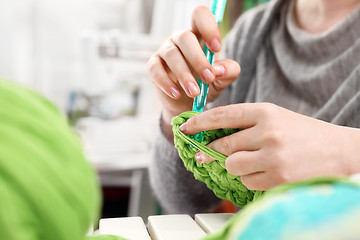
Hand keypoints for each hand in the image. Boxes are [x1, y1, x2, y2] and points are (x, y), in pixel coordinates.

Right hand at [147, 6, 239, 125]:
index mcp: (200, 35)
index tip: (216, 48)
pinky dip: (166, 83)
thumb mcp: (223, 80)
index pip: (200, 16)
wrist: (188, 105)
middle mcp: (180, 38)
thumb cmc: (206, 85)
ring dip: (184, 75)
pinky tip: (177, 94)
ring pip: (171, 54)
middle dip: (198, 59)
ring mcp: (165, 50)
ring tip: (194, 93)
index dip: (208, 27)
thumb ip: (229, 72)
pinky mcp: (153, 65)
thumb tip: (218, 69)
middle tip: (208, 78)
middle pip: (185, 37)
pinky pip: (155, 69)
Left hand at [180, 103, 359, 189]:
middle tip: (202, 152)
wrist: (340, 153)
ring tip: (250, 162)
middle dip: (209, 150)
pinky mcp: (277, 178)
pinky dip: (250, 178)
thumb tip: (212, 135)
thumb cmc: (304, 135)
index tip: (185, 127)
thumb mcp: (276, 118)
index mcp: (266, 112)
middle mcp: (267, 132)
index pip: (223, 115)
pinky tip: (266, 172)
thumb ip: (246, 124)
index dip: (199, 122)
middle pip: (222, 144)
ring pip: (231, 165)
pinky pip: (247, 181)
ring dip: (234, 166)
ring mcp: (272, 156)